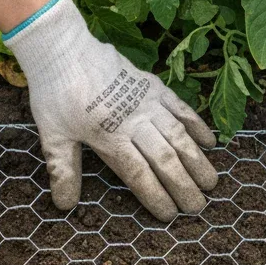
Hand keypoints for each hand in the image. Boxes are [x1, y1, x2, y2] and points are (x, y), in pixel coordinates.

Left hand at [4, 0, 218, 220]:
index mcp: (110, 137)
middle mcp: (134, 121)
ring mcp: (147, 102)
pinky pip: (180, 107)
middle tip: (198, 208)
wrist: (63, 49)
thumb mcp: (53, 135)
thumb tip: (64, 205)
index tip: (169, 215)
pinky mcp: (153, 85)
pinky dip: (197, 124)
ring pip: (179, 135)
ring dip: (197, 160)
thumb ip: (63, 170)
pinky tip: (210, 141)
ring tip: (211, 182)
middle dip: (183, 185)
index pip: (139, 174)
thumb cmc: (55, 94)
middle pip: (165, 158)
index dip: (156, 196)